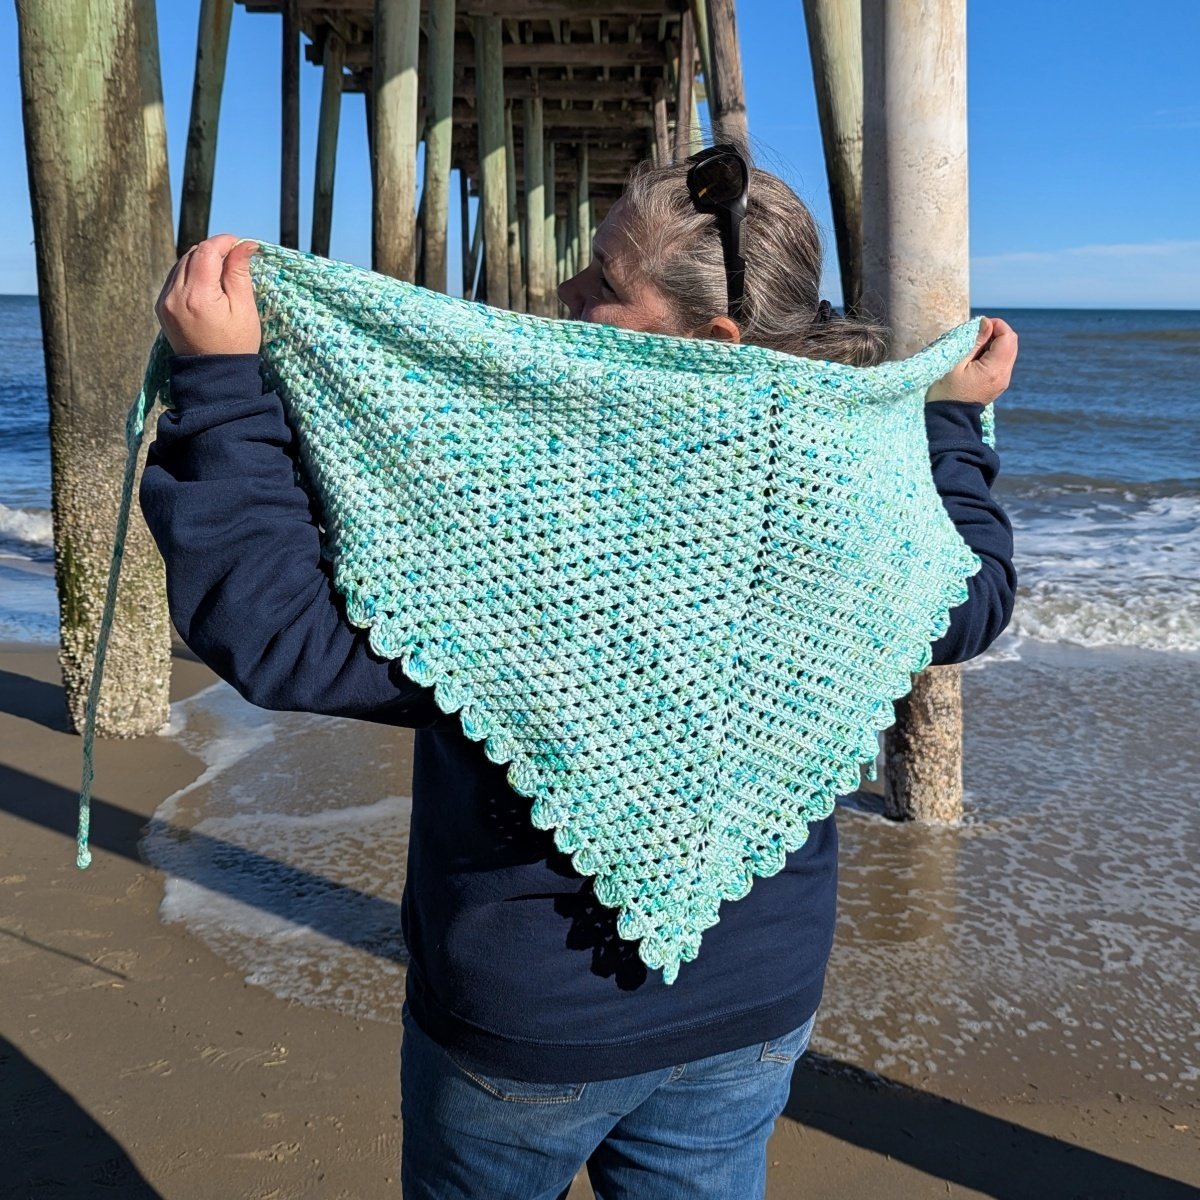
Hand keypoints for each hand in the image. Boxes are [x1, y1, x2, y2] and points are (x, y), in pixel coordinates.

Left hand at [156, 234, 260, 355]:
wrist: (214, 376)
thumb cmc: (236, 344)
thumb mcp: (244, 308)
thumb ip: (239, 273)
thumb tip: (244, 244)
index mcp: (197, 296)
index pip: (206, 251)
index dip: (224, 242)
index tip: (240, 244)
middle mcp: (174, 296)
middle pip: (192, 254)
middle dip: (214, 250)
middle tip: (234, 259)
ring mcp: (164, 301)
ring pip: (181, 263)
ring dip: (201, 261)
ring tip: (222, 273)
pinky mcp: (161, 307)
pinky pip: (174, 278)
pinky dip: (190, 274)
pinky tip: (206, 284)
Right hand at [926, 316, 1016, 404]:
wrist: (946, 418)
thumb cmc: (945, 391)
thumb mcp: (956, 363)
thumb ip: (975, 342)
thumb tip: (987, 323)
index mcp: (994, 369)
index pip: (1008, 336)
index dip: (996, 325)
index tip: (979, 326)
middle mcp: (1003, 375)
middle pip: (1011, 342)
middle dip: (996, 333)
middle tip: (976, 335)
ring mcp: (1002, 381)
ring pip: (1008, 351)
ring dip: (994, 344)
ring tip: (974, 348)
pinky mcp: (998, 384)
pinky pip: (1002, 362)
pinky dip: (993, 354)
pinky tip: (976, 359)